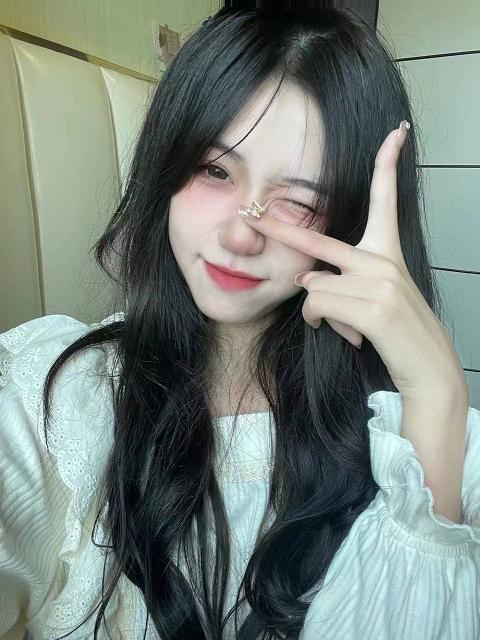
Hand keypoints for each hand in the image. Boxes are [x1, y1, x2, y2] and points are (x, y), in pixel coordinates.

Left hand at [240, 121, 466, 401]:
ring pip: (314, 288)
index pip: (386, 200)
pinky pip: (319, 307)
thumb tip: (307, 281)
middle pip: (317, 242)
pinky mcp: (374, 307)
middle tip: (249, 218)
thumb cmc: (396, 330)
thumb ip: (342, 281)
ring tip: (348, 326)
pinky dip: (320, 323)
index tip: (395, 132)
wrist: (427, 365)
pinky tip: (349, 334)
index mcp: (386, 252)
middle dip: (279, 233)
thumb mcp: (373, 297)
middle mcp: (382, 260)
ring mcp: (379, 282)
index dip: (387, 164)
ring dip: (318, 313)